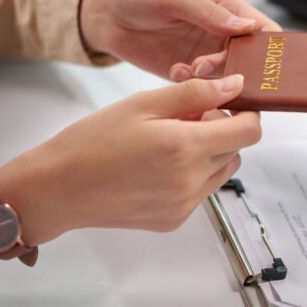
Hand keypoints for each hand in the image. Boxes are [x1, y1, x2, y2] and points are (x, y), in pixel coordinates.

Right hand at [0, 75, 260, 273]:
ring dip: (211, 151)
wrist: (57, 189)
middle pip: (237, 150)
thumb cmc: (91, 142)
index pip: (249, 131)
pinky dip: (193, 173)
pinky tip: (160, 163)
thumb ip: (195, 93)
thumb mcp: (143, 103)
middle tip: (187, 115)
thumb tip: (234, 86)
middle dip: (223, 129)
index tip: (228, 101)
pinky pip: (202, 191)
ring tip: (172, 139)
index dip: (245, 112)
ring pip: (222, 171)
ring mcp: (184, 205)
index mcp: (185, 148)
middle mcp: (191, 182)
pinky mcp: (174, 220)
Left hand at [80, 0, 280, 79]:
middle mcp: (221, 32)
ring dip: (214, 78)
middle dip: (238, 68)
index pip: (263, 29)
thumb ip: (208, 13)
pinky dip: (195, 86)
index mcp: (226, 7)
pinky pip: (205, 86)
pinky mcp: (190, 72)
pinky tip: (176, 72)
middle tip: (211, 66)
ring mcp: (207, 54)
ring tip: (190, 69)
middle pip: (250, 59)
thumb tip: (246, 26)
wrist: (106, 16)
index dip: (268, 47)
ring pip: (229, 76)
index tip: (258, 61)